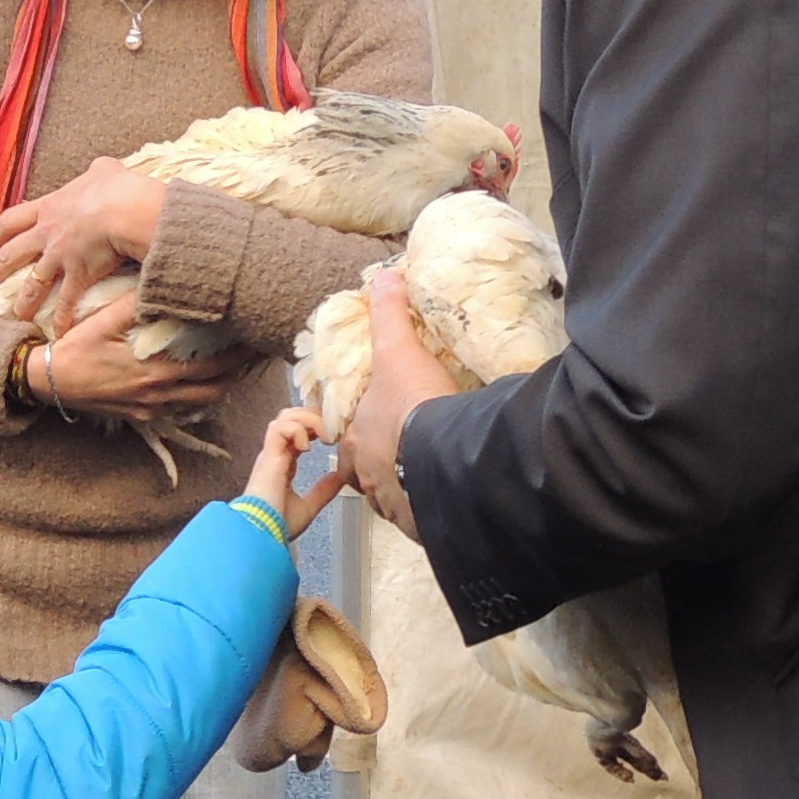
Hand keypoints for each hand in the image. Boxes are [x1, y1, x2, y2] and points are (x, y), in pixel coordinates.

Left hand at [0, 158, 167, 328]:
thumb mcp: (103, 170)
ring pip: (32, 285)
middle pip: (10, 255)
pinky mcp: (77, 276)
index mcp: (48, 208)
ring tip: (15, 317)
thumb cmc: (114, 187)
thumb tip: (103, 169)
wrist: (123, 209)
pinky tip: (58, 333)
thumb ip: (97, 171)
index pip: (11, 221)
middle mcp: (46, 235)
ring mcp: (59, 258)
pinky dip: (61, 319)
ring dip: (22, 303)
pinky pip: (66, 302)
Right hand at [40, 289, 249, 422]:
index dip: (239, 354)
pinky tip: (199, 381)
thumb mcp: (104, 319)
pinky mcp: (143, 415)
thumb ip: (134, 301)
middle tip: (254, 352)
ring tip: (234, 367)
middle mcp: (160, 393)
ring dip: (221, 386)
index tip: (254, 337)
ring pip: (201, 402)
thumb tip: (159, 278)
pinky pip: (180, 409)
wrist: (49, 382)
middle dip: (239, 372)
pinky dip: (197, 396)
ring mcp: (152, 407)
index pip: (213, 365)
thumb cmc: (76, 348)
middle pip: (216, 388)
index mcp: (156, 369)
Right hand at [244, 406, 353, 540]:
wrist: (262, 534)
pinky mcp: (268, 456)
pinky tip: (308, 447)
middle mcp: (275, 455)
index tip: (334, 438)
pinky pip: (280, 428)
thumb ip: (322, 491)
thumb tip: (339, 477)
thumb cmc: (277, 526)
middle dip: (315, 417)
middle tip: (333, 432)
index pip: (298, 433)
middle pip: (292, 417)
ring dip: (309, 420)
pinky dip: (297, 430)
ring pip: (285, 416)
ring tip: (325, 436)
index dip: (317, 429)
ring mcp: (271, 453)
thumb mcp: (308, 507)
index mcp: (282, 464)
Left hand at [344, 271, 456, 543]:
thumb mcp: (399, 350)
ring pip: (392, 498)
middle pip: (367, 474)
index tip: (383, 433)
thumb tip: (386, 275)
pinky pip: (419, 518)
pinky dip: (427, 510)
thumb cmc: (414, 405)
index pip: (353, 440)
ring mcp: (392, 503)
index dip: (366, 435)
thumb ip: (390, 314)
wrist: (443, 459)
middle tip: (405, 458)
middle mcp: (367, 476)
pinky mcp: (419, 523)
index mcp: (358, 439)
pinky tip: (445, 499)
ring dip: (403, 490)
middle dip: (381, 468)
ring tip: (427, 478)